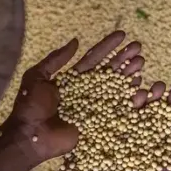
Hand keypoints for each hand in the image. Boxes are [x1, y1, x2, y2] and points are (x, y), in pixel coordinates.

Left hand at [6, 30, 145, 161]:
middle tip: (138, 47)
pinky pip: (118, 112)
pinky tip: (141, 90)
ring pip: (117, 89)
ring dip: (130, 75)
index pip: (94, 59)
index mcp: (73, 80)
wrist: (29, 135)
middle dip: (124, 59)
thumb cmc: (29, 106)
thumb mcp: (37, 77)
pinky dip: (131, 102)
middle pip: (110, 72)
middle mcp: (87, 92)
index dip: (108, 47)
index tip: (123, 35)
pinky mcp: (98, 124)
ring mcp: (94, 108)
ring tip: (141, 63)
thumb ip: (55, 59)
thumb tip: (76, 40)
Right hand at [61, 82, 170, 170]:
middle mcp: (138, 139)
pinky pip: (115, 105)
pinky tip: (134, 85)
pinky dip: (125, 95)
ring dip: (150, 96)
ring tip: (156, 86)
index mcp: (151, 154)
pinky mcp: (102, 124)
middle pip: (157, 117)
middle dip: (167, 103)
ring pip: (139, 108)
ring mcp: (121, 130)